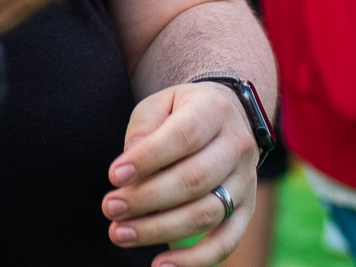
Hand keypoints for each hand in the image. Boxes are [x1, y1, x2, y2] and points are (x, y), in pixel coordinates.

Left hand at [102, 82, 258, 266]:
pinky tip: (160, 264)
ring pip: (206, 213)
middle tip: (110, 208)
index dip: (149, 158)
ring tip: (120, 233)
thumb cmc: (181, 112)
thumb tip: (129, 164)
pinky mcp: (246, 211)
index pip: (183, 136)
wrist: (226, 115)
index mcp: (214, 111)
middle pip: (194, 180)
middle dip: (147, 198)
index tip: (114, 175)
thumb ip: (144, 128)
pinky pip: (226, 242)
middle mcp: (237, 147)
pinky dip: (195, 260)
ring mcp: (246, 182)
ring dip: (160, 229)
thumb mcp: (160, 104)